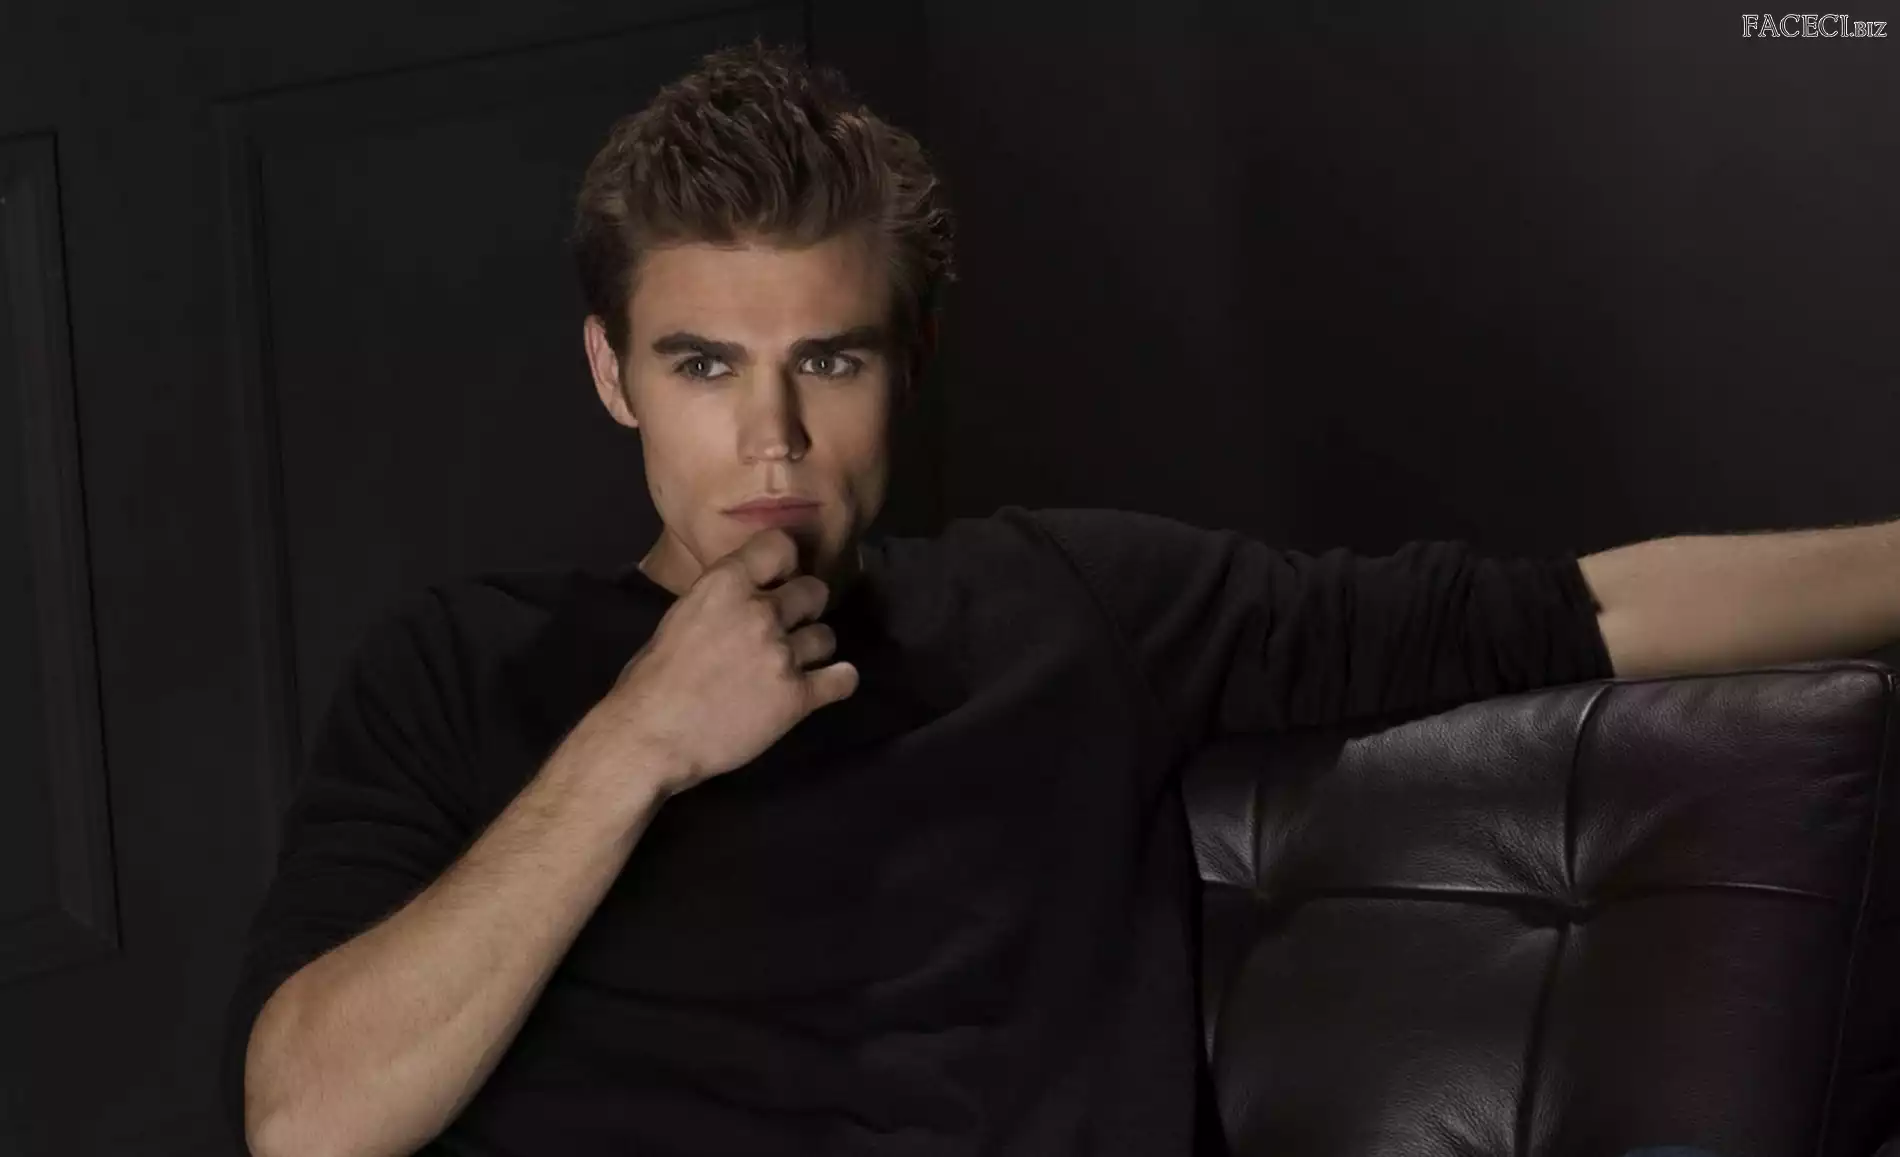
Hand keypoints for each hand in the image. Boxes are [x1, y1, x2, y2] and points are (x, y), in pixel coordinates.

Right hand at [600, 527, 858, 795]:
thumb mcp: (680, 620)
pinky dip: (838, 681)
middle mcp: (760, 611)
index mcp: (724, 584)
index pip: (780, 546)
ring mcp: (782, 653)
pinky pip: (842, 679)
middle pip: (814, 591)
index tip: (781, 579)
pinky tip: (827, 684)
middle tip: (788, 628)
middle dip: (805, 608)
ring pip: (828, 636)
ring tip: (794, 664)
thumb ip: (719, 604)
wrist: (651, 738)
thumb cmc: (651, 683)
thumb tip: (742, 603)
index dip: (786, 563)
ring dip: (814, 649)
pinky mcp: (797, 696)